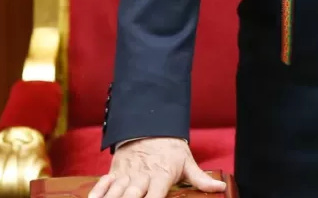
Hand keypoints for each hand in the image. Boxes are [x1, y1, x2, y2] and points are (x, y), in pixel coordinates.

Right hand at [88, 137, 225, 197]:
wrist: (150, 125)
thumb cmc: (170, 148)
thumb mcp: (187, 161)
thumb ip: (201, 178)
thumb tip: (221, 186)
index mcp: (161, 176)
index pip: (155, 197)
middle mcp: (142, 177)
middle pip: (131, 197)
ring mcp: (126, 174)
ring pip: (115, 193)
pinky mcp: (115, 172)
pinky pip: (102, 185)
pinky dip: (96, 194)